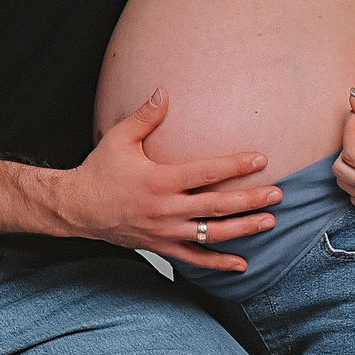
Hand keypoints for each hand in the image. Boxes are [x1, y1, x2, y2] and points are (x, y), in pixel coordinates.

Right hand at [47, 91, 281, 271]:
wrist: (77, 209)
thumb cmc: (99, 171)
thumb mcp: (119, 139)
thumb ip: (145, 117)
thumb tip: (164, 91)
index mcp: (159, 180)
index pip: (206, 172)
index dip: (235, 166)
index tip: (260, 159)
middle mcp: (165, 209)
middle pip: (217, 206)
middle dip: (250, 200)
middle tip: (278, 194)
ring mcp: (165, 231)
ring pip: (212, 234)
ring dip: (243, 228)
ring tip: (269, 221)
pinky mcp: (162, 246)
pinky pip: (195, 259)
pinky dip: (219, 263)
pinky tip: (242, 264)